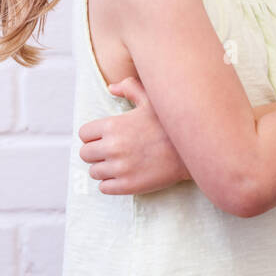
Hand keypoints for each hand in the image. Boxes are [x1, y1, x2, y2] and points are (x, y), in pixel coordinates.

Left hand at [78, 75, 189, 195]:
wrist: (192, 151)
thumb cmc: (169, 123)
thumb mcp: (150, 99)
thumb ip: (129, 88)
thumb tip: (111, 88)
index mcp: (112, 126)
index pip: (84, 134)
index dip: (92, 135)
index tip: (103, 137)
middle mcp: (112, 147)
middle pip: (85, 154)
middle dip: (95, 152)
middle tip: (109, 151)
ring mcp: (120, 168)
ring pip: (94, 172)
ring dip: (102, 168)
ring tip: (117, 164)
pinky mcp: (128, 186)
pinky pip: (104, 188)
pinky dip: (110, 183)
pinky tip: (122, 175)